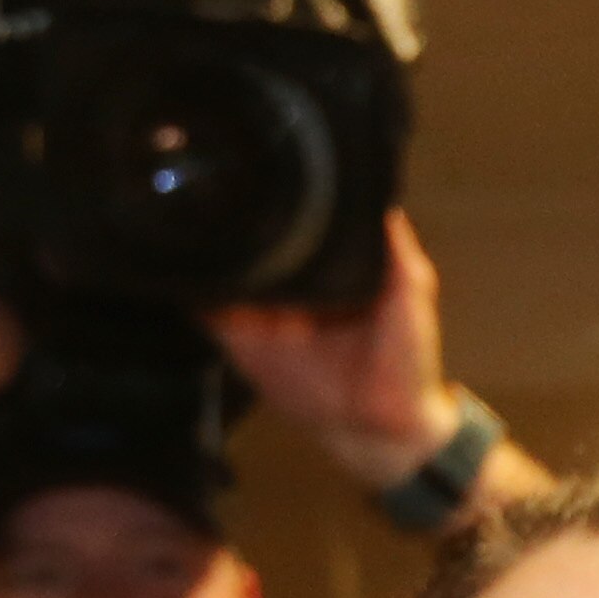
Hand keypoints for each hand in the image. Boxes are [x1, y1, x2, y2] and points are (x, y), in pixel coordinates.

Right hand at [208, 208, 457, 485]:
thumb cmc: (408, 363)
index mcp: (330, 268)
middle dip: (233, 216)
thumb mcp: (412, 295)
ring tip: (190, 215)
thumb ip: (396, 250)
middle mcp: (292, 285)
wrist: (383, 430)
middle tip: (212, 182)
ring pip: (224, 269)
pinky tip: (186, 268)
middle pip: (252, 240)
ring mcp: (262, 312)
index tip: (263, 167)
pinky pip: (209, 310)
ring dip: (207, 248)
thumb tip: (380, 197)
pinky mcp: (241, 341)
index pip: (297, 222)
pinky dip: (193, 290)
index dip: (281, 197)